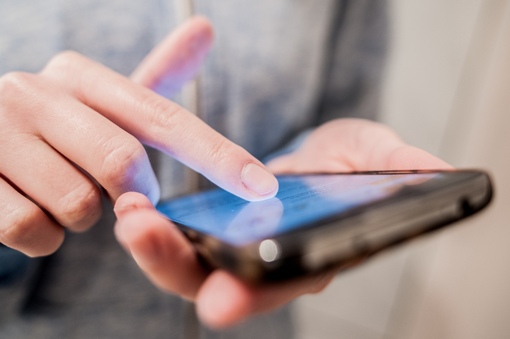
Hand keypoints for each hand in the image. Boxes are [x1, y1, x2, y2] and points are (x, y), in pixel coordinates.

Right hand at [0, 17, 277, 256]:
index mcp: (79, 74)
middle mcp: (34, 90)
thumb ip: (154, 77)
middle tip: (112, 190)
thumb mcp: (103, 105)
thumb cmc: (58, 133)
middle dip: (129, 193)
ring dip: (82, 215)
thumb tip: (204, 27)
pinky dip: (45, 237)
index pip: (165, 118)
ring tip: (61, 192)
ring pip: (79, 204)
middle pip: (123, 165)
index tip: (261, 187)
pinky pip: (35, 230)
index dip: (219, 156)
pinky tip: (32, 210)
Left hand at [113, 118, 450, 327]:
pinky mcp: (212, 226)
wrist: (316, 156)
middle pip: (219, 282)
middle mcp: (267, 264)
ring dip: (154, 244)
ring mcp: (235, 247)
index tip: (220, 302)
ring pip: (188, 263)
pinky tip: (133, 198)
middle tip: (142, 234)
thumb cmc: (348, 162)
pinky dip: (154, 223)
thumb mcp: (374, 152)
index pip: (282, 284)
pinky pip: (177, 234)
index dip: (253, 294)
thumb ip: (395, 165)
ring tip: (129, 213)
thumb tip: (436, 170)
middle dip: (178, 267)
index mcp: (311, 256)